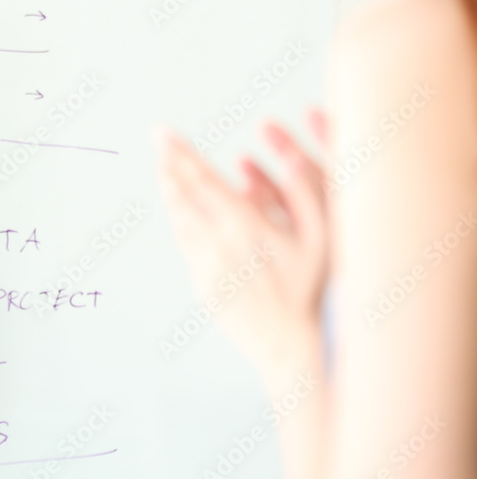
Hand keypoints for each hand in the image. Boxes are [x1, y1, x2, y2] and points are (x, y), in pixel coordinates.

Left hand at [151, 110, 330, 372]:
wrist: (288, 343)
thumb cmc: (312, 290)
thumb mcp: (321, 238)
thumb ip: (306, 195)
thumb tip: (291, 160)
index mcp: (244, 227)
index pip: (203, 181)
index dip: (181, 155)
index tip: (163, 134)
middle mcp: (218, 244)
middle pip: (183, 197)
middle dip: (169, 166)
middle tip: (157, 143)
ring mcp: (206, 266)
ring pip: (179, 221)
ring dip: (171, 193)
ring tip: (166, 172)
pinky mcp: (202, 285)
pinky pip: (186, 246)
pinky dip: (181, 223)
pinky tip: (182, 212)